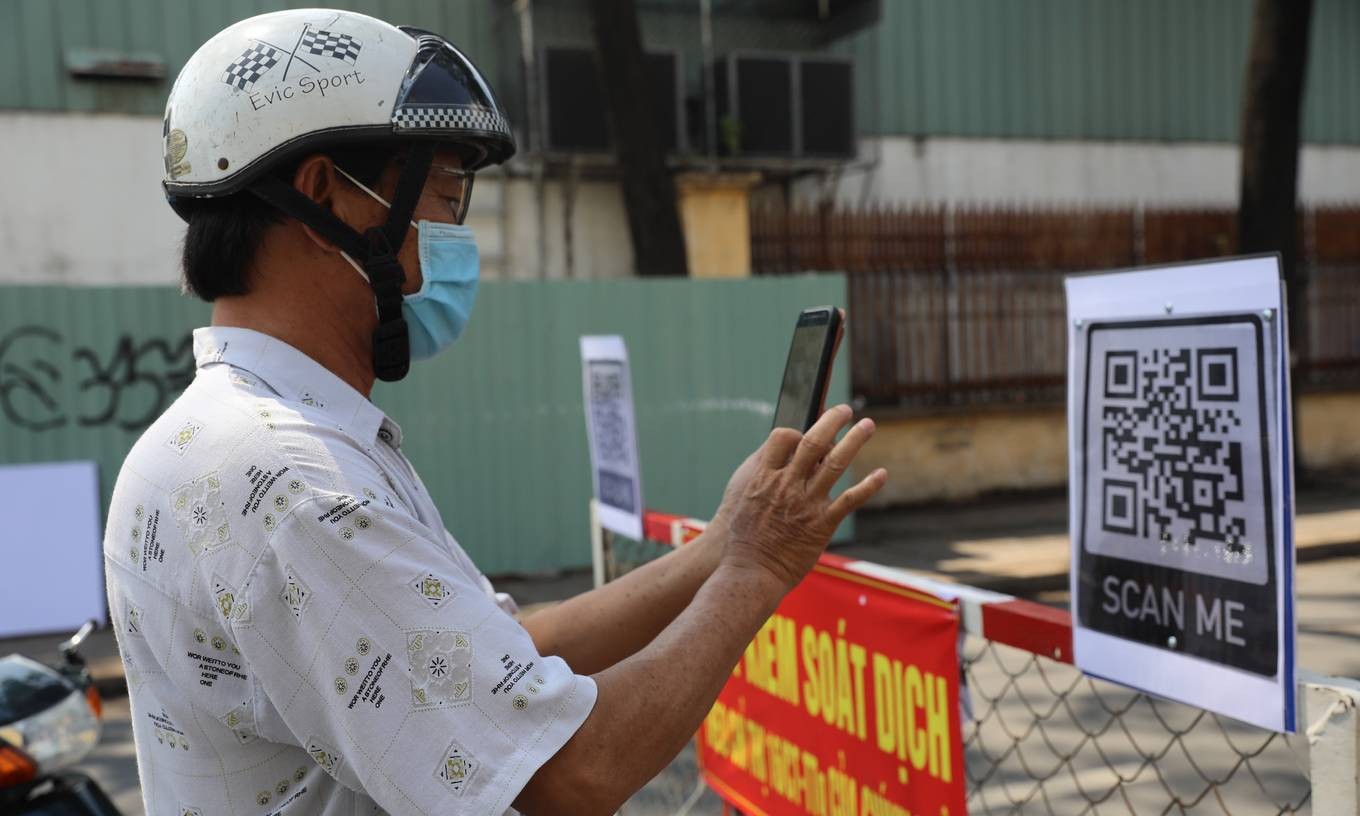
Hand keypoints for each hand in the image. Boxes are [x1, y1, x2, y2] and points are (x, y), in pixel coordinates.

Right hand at [715, 404, 886, 591]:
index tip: (806, 432)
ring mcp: (806, 504)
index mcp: (764, 476)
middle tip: (845, 409)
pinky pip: (850, 500)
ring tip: (869, 425)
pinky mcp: (822, 524)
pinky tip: (882, 474)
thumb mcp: (742, 497)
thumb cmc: (742, 536)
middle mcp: (787, 485)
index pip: (784, 437)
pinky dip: (868, 486)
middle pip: (813, 441)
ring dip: (855, 440)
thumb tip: (776, 455)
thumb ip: (760, 474)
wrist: (751, 571)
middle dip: (832, 420)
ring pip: (835, 463)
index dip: (798, 430)